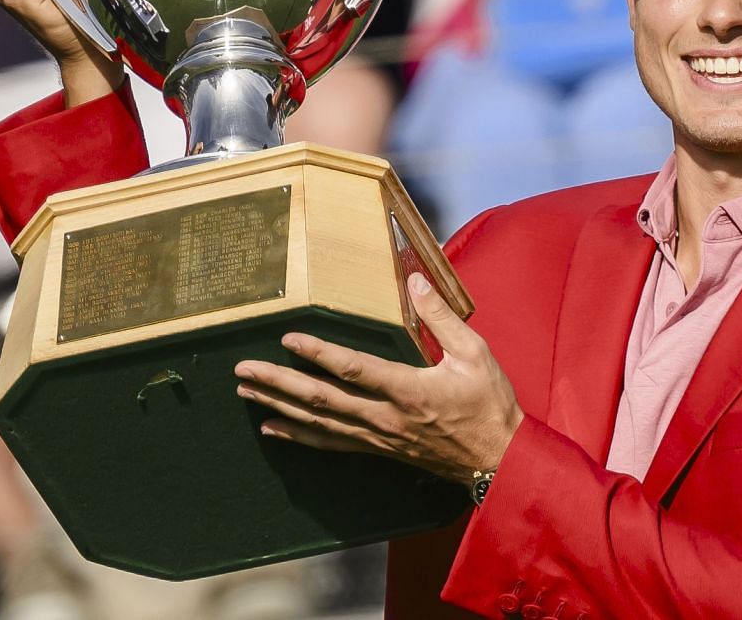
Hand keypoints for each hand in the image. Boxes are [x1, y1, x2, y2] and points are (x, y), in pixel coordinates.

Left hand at [234, 273, 524, 484]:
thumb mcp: (475, 353)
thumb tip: (413, 279)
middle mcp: (386, 417)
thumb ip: (440, 316)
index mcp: (409, 390)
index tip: (288, 338)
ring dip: (279, 406)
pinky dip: (297, 436)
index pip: (354, 369)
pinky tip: (272, 428)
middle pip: (321, 399)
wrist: (498, 461)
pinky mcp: (377, 449)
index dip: (318, 352)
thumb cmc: (489, 405)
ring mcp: (378, 437)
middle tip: (243, 371)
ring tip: (245, 392)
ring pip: (318, 422)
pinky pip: (330, 444)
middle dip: (278, 383)